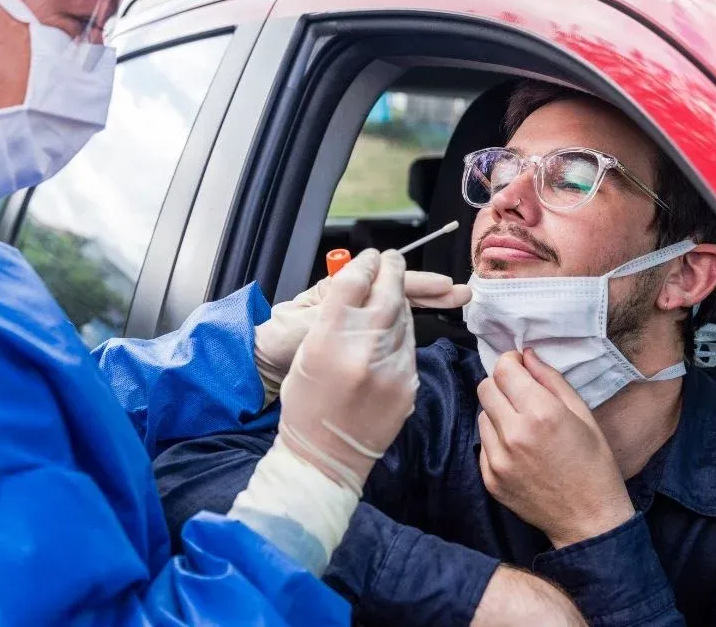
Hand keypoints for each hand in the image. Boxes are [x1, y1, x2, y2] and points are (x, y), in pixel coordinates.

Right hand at [255, 267, 470, 398]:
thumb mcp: (306, 355)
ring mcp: (390, 369)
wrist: (326, 458)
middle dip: (392, 270)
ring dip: (399, 301)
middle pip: (387, 292)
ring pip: (404, 317)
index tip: (371, 257)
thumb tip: (362, 287)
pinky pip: (409, 345)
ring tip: (391, 294)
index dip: (365, 264)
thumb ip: (333, 319)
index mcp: (328, 340)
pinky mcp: (408, 385)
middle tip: (391, 260)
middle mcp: (362, 351)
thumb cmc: (307, 407)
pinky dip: (403, 333)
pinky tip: (392, 333)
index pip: (354, 282)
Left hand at [477, 349, 633, 547]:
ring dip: (498, 413)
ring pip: (482, 415)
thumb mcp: (583, 415)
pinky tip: (520, 450)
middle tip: (521, 394)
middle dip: (502, 384)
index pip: (503, 370)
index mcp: (541, 413)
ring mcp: (499, 459)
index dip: (511, 362)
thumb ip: (552, 380)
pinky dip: (497, 439)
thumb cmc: (594, 465)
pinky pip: (483, 444)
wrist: (589, 520)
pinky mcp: (490, 478)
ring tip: (524, 426)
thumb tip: (528, 356)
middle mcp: (514, 434)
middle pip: (485, 388)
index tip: (520, 367)